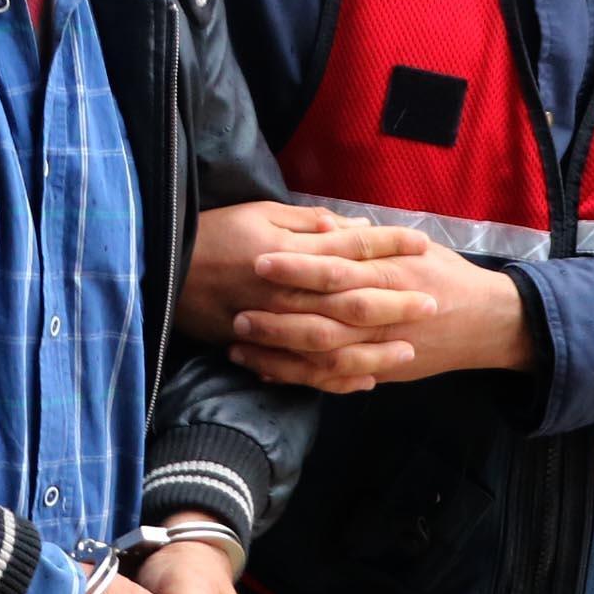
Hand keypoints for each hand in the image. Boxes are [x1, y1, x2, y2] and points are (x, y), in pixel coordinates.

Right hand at [182, 203, 434, 390]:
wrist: (161, 273)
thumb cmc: (213, 236)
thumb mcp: (257, 213)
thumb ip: (306, 222)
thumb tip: (350, 226)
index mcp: (289, 252)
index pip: (351, 248)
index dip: (389, 245)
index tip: (423, 243)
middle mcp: (287, 291)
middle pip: (353, 300)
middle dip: (396, 302)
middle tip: (433, 303)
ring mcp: (275, 325)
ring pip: (335, 344)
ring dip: (375, 349)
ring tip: (410, 349)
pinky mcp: (261, 350)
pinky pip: (305, 372)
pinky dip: (337, 378)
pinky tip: (367, 379)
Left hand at [231, 225, 528, 388]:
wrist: (490, 322)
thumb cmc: (447, 275)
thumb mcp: (413, 247)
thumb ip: (368, 239)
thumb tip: (326, 222)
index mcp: (391, 275)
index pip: (338, 270)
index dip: (299, 267)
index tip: (260, 260)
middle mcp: (386, 315)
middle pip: (326, 318)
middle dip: (279, 317)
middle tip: (237, 311)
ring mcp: (383, 348)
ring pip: (325, 356)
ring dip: (279, 353)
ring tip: (239, 344)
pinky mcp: (382, 371)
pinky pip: (336, 379)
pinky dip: (300, 378)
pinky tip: (265, 371)